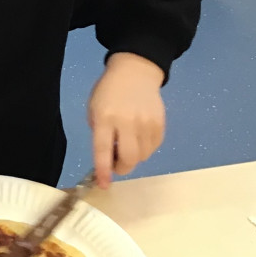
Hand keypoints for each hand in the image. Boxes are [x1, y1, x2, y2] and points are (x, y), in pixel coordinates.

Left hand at [88, 52, 166, 187]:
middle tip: (116, 162)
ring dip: (133, 157)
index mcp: (105, 117)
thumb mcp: (95, 109)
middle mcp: (127, 122)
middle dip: (121, 167)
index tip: (103, 184)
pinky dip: (145, 149)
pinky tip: (139, 137)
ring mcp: (147, 123)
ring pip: (143, 156)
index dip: (103, 170)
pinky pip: (154, 148)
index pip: (102, 149)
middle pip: (129, 158)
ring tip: (127, 143)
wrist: (135, 72)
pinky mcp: (161, 123)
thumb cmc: (108, 92)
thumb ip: (100, 133)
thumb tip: (109, 157)